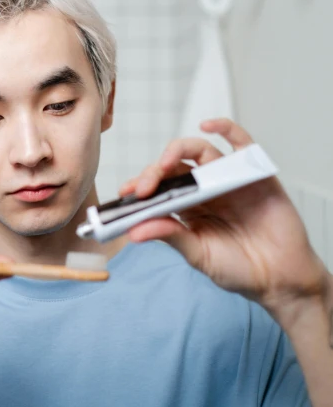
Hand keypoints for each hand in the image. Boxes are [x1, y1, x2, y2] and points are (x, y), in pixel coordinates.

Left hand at [120, 119, 327, 321]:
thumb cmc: (239, 269)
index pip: (159, 186)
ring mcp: (228, 178)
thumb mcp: (198, 255)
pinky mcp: (254, 173)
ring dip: (178, 150)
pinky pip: (240, 142)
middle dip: (154, 171)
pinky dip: (225, 128)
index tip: (125, 193)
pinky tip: (208, 126)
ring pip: (200, 150)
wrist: (279, 280)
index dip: (141, 185)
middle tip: (144, 187)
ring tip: (165, 164)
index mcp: (188, 206)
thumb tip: (135, 230)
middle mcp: (205, 188)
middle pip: (174, 165)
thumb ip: (171, 236)